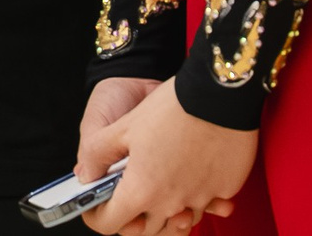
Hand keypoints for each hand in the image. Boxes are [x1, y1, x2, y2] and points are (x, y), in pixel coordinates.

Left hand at [78, 77, 247, 235]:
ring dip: (167, 211)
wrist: (219, 90)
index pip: (111, 224)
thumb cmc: (171, 108)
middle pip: (147, 229)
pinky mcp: (226, 190)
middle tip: (129, 193)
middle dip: (133, 217)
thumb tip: (85, 175)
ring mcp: (201, 199)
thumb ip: (96, 155)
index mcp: (141, 191)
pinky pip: (207, 204)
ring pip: (180, 220)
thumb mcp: (122, 127)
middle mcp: (172, 204)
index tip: (97, 205)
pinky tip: (190, 176)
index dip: (98, 215)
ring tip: (160, 185)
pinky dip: (197, 197)